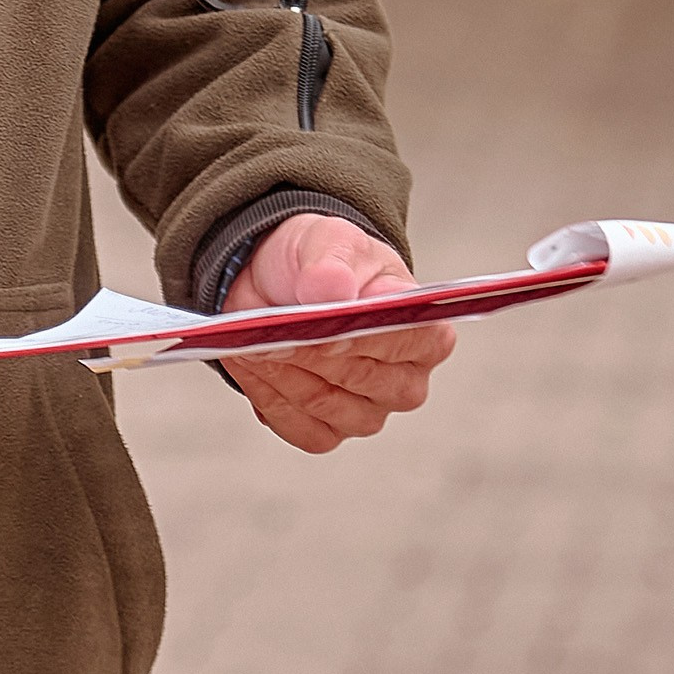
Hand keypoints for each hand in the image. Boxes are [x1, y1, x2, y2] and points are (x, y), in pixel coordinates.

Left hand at [223, 210, 453, 455]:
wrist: (282, 282)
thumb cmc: (322, 262)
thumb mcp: (329, 241)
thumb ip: (333, 264)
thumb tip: (331, 292)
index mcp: (426, 332)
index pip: (407, 342)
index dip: (364, 335)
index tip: (324, 324)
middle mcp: (406, 382)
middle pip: (360, 377)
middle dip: (310, 351)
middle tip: (271, 331)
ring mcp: (367, 413)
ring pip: (323, 404)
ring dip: (281, 372)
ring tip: (249, 341)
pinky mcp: (327, 432)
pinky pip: (297, 426)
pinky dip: (267, 394)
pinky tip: (247, 362)